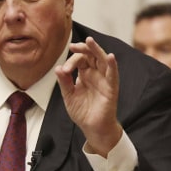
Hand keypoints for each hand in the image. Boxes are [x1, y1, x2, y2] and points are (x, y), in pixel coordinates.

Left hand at [55, 37, 122, 154]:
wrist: (92, 128)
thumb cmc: (83, 112)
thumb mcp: (69, 96)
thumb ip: (64, 82)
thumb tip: (58, 68)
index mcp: (85, 74)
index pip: (80, 59)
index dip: (71, 61)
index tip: (64, 70)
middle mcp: (95, 74)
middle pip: (91, 55)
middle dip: (83, 48)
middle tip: (73, 45)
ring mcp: (104, 80)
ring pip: (102, 60)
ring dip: (97, 50)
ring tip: (90, 41)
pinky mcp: (111, 88)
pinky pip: (113, 75)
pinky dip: (112, 65)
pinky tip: (110, 57)